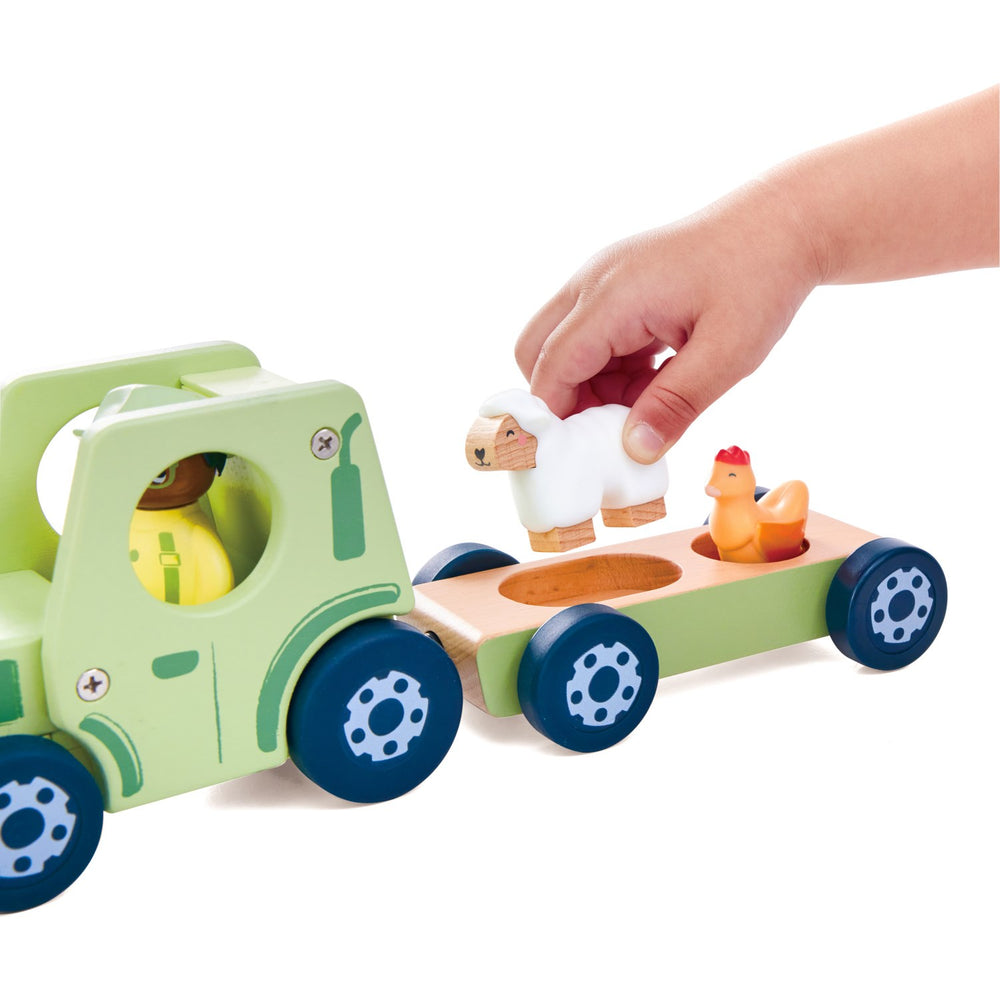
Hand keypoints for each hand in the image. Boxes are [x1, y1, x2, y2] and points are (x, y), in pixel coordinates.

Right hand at [516, 179, 822, 461]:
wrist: (783, 224)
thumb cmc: (760, 279)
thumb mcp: (728, 354)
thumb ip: (676, 405)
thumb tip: (632, 450)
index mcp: (614, 296)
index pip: (553, 364)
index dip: (552, 415)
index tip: (566, 458)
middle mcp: (595, 281)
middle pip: (537, 350)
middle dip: (561, 398)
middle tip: (604, 431)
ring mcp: (603, 280)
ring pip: (562, 346)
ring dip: (590, 386)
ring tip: (645, 404)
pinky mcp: (617, 286)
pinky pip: (590, 336)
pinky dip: (609, 369)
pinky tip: (653, 380)